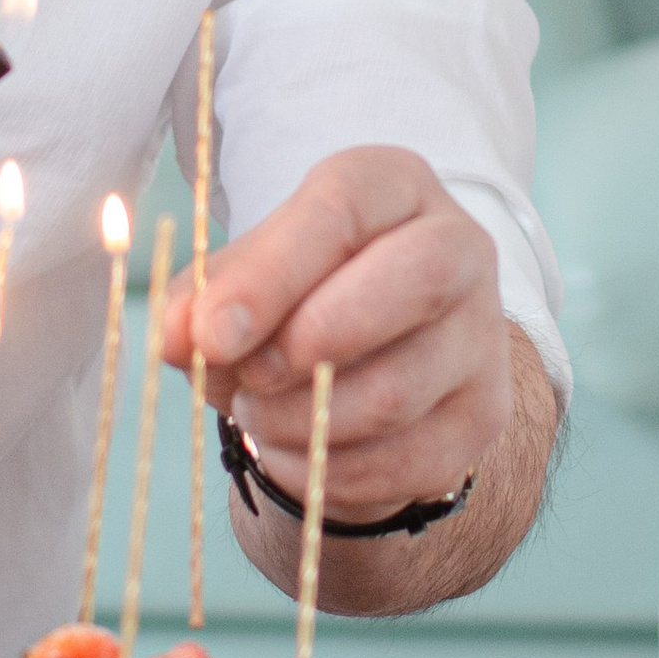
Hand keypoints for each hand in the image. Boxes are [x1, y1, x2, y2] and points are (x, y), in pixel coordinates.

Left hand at [175, 146, 512, 521]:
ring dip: (305, 419)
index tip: (212, 332)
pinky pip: (408, 461)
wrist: (370, 362)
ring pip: (401, 389)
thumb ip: (203, 300)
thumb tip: (174, 336)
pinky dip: (330, 470)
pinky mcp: (484, 414)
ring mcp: (482, 335)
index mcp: (394, 187)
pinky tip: (293, 451)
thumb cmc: (298, 298)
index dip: (272, 273)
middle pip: (418, 278)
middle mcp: (460, 247)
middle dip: (316, 338)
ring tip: (256, 415)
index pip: (344, 208)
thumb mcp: (245, 281)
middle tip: (249, 376)